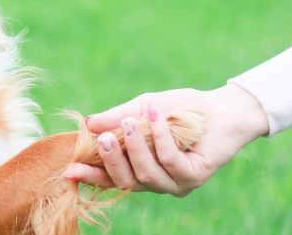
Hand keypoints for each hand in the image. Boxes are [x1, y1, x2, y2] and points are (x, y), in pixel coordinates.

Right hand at [64, 84, 268, 195]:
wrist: (221, 107)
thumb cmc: (179, 109)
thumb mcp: (142, 108)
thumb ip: (117, 118)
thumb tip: (87, 123)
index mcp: (138, 167)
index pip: (110, 177)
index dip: (90, 175)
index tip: (70, 168)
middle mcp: (155, 181)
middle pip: (125, 182)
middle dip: (111, 161)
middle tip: (104, 138)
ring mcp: (175, 182)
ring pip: (146, 175)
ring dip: (136, 147)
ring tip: (132, 121)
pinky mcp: (194, 177)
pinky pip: (170, 161)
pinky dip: (161, 138)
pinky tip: (158, 117)